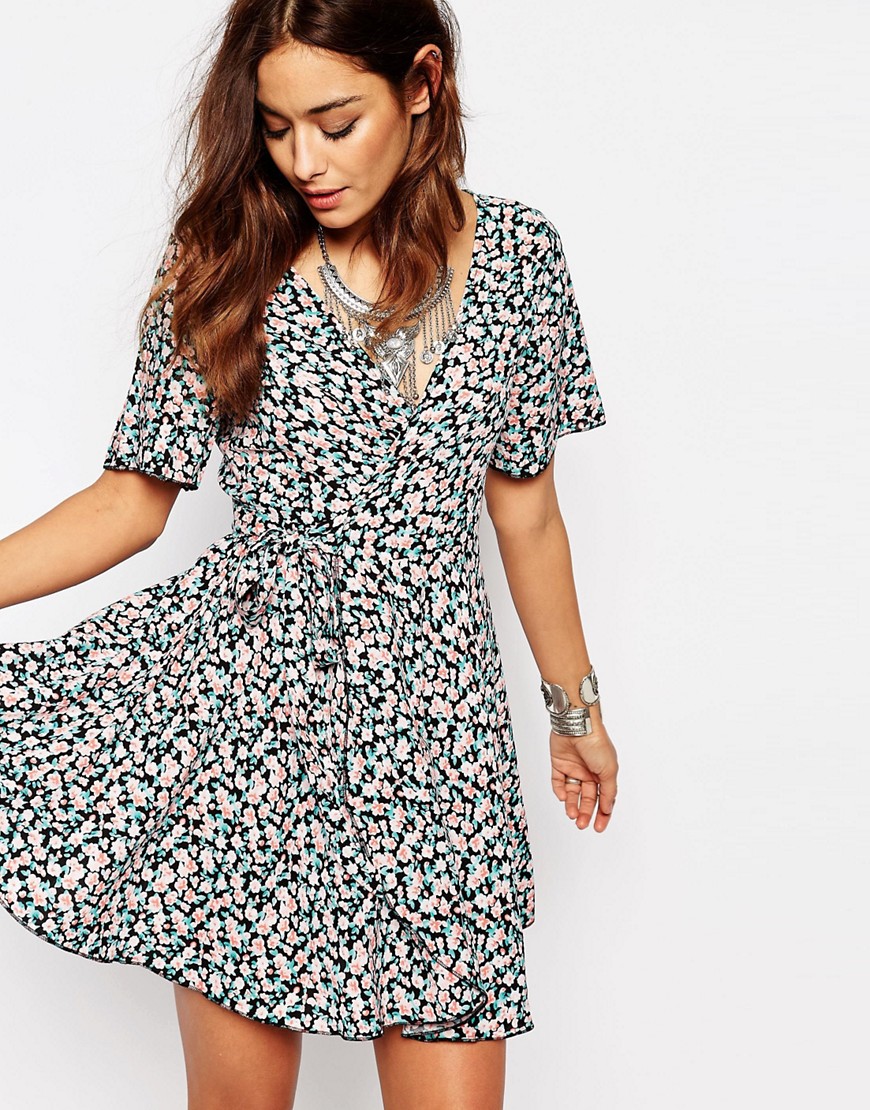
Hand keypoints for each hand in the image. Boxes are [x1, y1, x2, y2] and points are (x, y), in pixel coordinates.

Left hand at [550, 714, 618, 831]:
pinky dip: (559, 790)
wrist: (577, 725)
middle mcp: (589, 772)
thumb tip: (607, 808)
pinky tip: (562, 797)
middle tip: (581, 825)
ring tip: (572, 814)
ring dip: (572, 805)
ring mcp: (574, 768)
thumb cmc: (597, 744)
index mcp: (604, 774)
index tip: (598, 827)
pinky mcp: (559, 763)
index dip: (602, 814)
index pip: (604, 798)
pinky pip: (558, 781)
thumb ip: (608, 791)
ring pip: (572, 792)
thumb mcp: (609, 771)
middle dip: (585, 812)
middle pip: (587, 798)